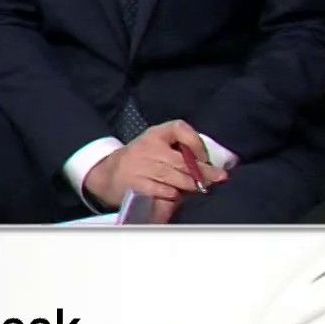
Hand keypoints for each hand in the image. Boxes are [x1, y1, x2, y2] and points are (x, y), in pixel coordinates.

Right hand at [82, 120, 229, 218]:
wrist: (106, 174)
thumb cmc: (139, 161)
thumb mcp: (155, 147)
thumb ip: (178, 152)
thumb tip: (210, 166)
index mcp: (155, 134)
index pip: (179, 128)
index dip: (196, 142)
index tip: (205, 157)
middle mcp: (148, 147)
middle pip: (181, 159)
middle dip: (203, 172)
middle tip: (218, 179)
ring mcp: (140, 165)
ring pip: (173, 175)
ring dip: (191, 184)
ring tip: (202, 189)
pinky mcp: (135, 183)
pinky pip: (159, 189)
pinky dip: (171, 194)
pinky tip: (177, 195)